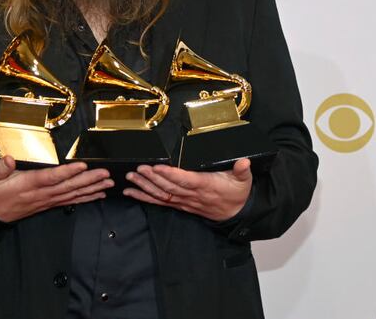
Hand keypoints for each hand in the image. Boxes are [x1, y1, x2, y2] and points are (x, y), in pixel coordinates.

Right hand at [0, 156, 112, 222]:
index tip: (82, 165)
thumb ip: (0, 168)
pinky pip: (70, 201)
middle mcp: (41, 194)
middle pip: (68, 186)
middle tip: (106, 174)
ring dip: (92, 189)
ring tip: (108, 183)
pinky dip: (86, 198)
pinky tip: (98, 194)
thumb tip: (8, 158)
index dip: (67, 172)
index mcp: (28, 184)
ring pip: (73, 195)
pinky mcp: (49, 204)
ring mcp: (47, 201)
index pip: (51, 178)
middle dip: (89, 180)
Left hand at [123, 158, 252, 221]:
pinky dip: (145, 198)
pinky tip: (132, 193)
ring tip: (131, 179)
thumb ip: (242, 170)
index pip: (185, 180)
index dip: (170, 174)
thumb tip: (244, 162)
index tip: (157, 167)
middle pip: (169, 187)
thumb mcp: (244, 180)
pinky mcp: (180, 205)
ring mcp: (185, 201)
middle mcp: (192, 195)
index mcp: (205, 186)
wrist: (237, 213)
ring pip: (162, 195)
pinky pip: (160, 202)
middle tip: (138, 169)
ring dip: (145, 187)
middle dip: (152, 179)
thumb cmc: (237, 193)